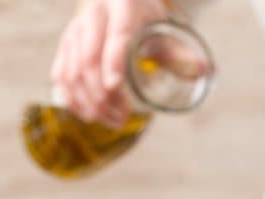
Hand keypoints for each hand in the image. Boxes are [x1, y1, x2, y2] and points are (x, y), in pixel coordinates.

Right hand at [50, 0, 167, 125]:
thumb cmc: (141, 12)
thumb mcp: (160, 24)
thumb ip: (177, 51)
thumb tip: (204, 71)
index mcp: (122, 5)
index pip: (116, 36)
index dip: (113, 62)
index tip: (115, 87)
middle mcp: (93, 16)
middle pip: (89, 60)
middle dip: (102, 96)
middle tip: (121, 119)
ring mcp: (75, 30)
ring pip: (72, 72)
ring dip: (89, 103)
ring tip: (110, 121)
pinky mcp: (65, 44)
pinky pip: (60, 74)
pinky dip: (71, 98)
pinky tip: (87, 114)